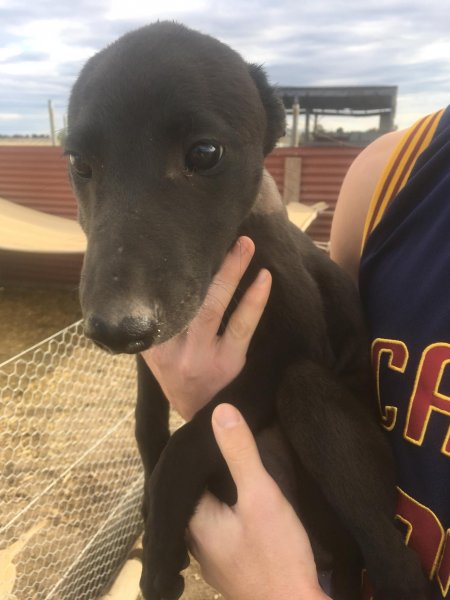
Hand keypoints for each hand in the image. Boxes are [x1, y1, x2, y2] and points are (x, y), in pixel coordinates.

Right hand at [141, 237, 271, 420]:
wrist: (200, 420)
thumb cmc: (178, 377)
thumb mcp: (156, 355)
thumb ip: (158, 326)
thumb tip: (163, 280)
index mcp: (152, 344)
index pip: (160, 301)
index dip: (170, 270)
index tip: (180, 242)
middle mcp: (173, 350)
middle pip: (188, 298)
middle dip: (208, 264)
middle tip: (225, 234)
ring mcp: (203, 356)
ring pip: (215, 307)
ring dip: (231, 272)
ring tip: (245, 245)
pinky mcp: (230, 363)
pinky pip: (242, 327)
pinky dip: (253, 301)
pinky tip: (263, 279)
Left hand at [187, 404, 330, 599]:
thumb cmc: (276, 554)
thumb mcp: (261, 495)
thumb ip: (240, 453)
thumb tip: (221, 410)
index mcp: (195, 521)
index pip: (187, 478)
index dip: (199, 455)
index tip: (206, 433)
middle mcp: (195, 543)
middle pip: (196, 498)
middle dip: (207, 476)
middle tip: (222, 448)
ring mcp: (213, 562)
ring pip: (208, 517)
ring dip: (217, 498)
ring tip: (233, 473)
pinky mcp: (231, 571)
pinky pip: (221, 534)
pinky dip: (227, 517)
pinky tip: (243, 510)